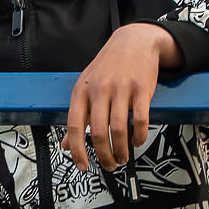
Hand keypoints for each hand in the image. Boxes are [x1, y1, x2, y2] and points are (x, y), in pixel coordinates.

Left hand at [66, 23, 181, 171]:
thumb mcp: (86, 88)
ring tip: (122, 158)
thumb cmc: (108, 68)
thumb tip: (67, 146)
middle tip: (110, 166)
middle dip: (104, 155)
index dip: (78, 150)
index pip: (75, 125)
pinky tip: (137, 142)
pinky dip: (139, 136)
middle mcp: (100, 90)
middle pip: (98, 132)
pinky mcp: (141, 89)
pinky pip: (141, 120)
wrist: (133, 41)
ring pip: (119, 129)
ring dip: (121, 150)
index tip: (83, 167)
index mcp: (82, 91)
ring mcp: (121, 89)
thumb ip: (78, 117)